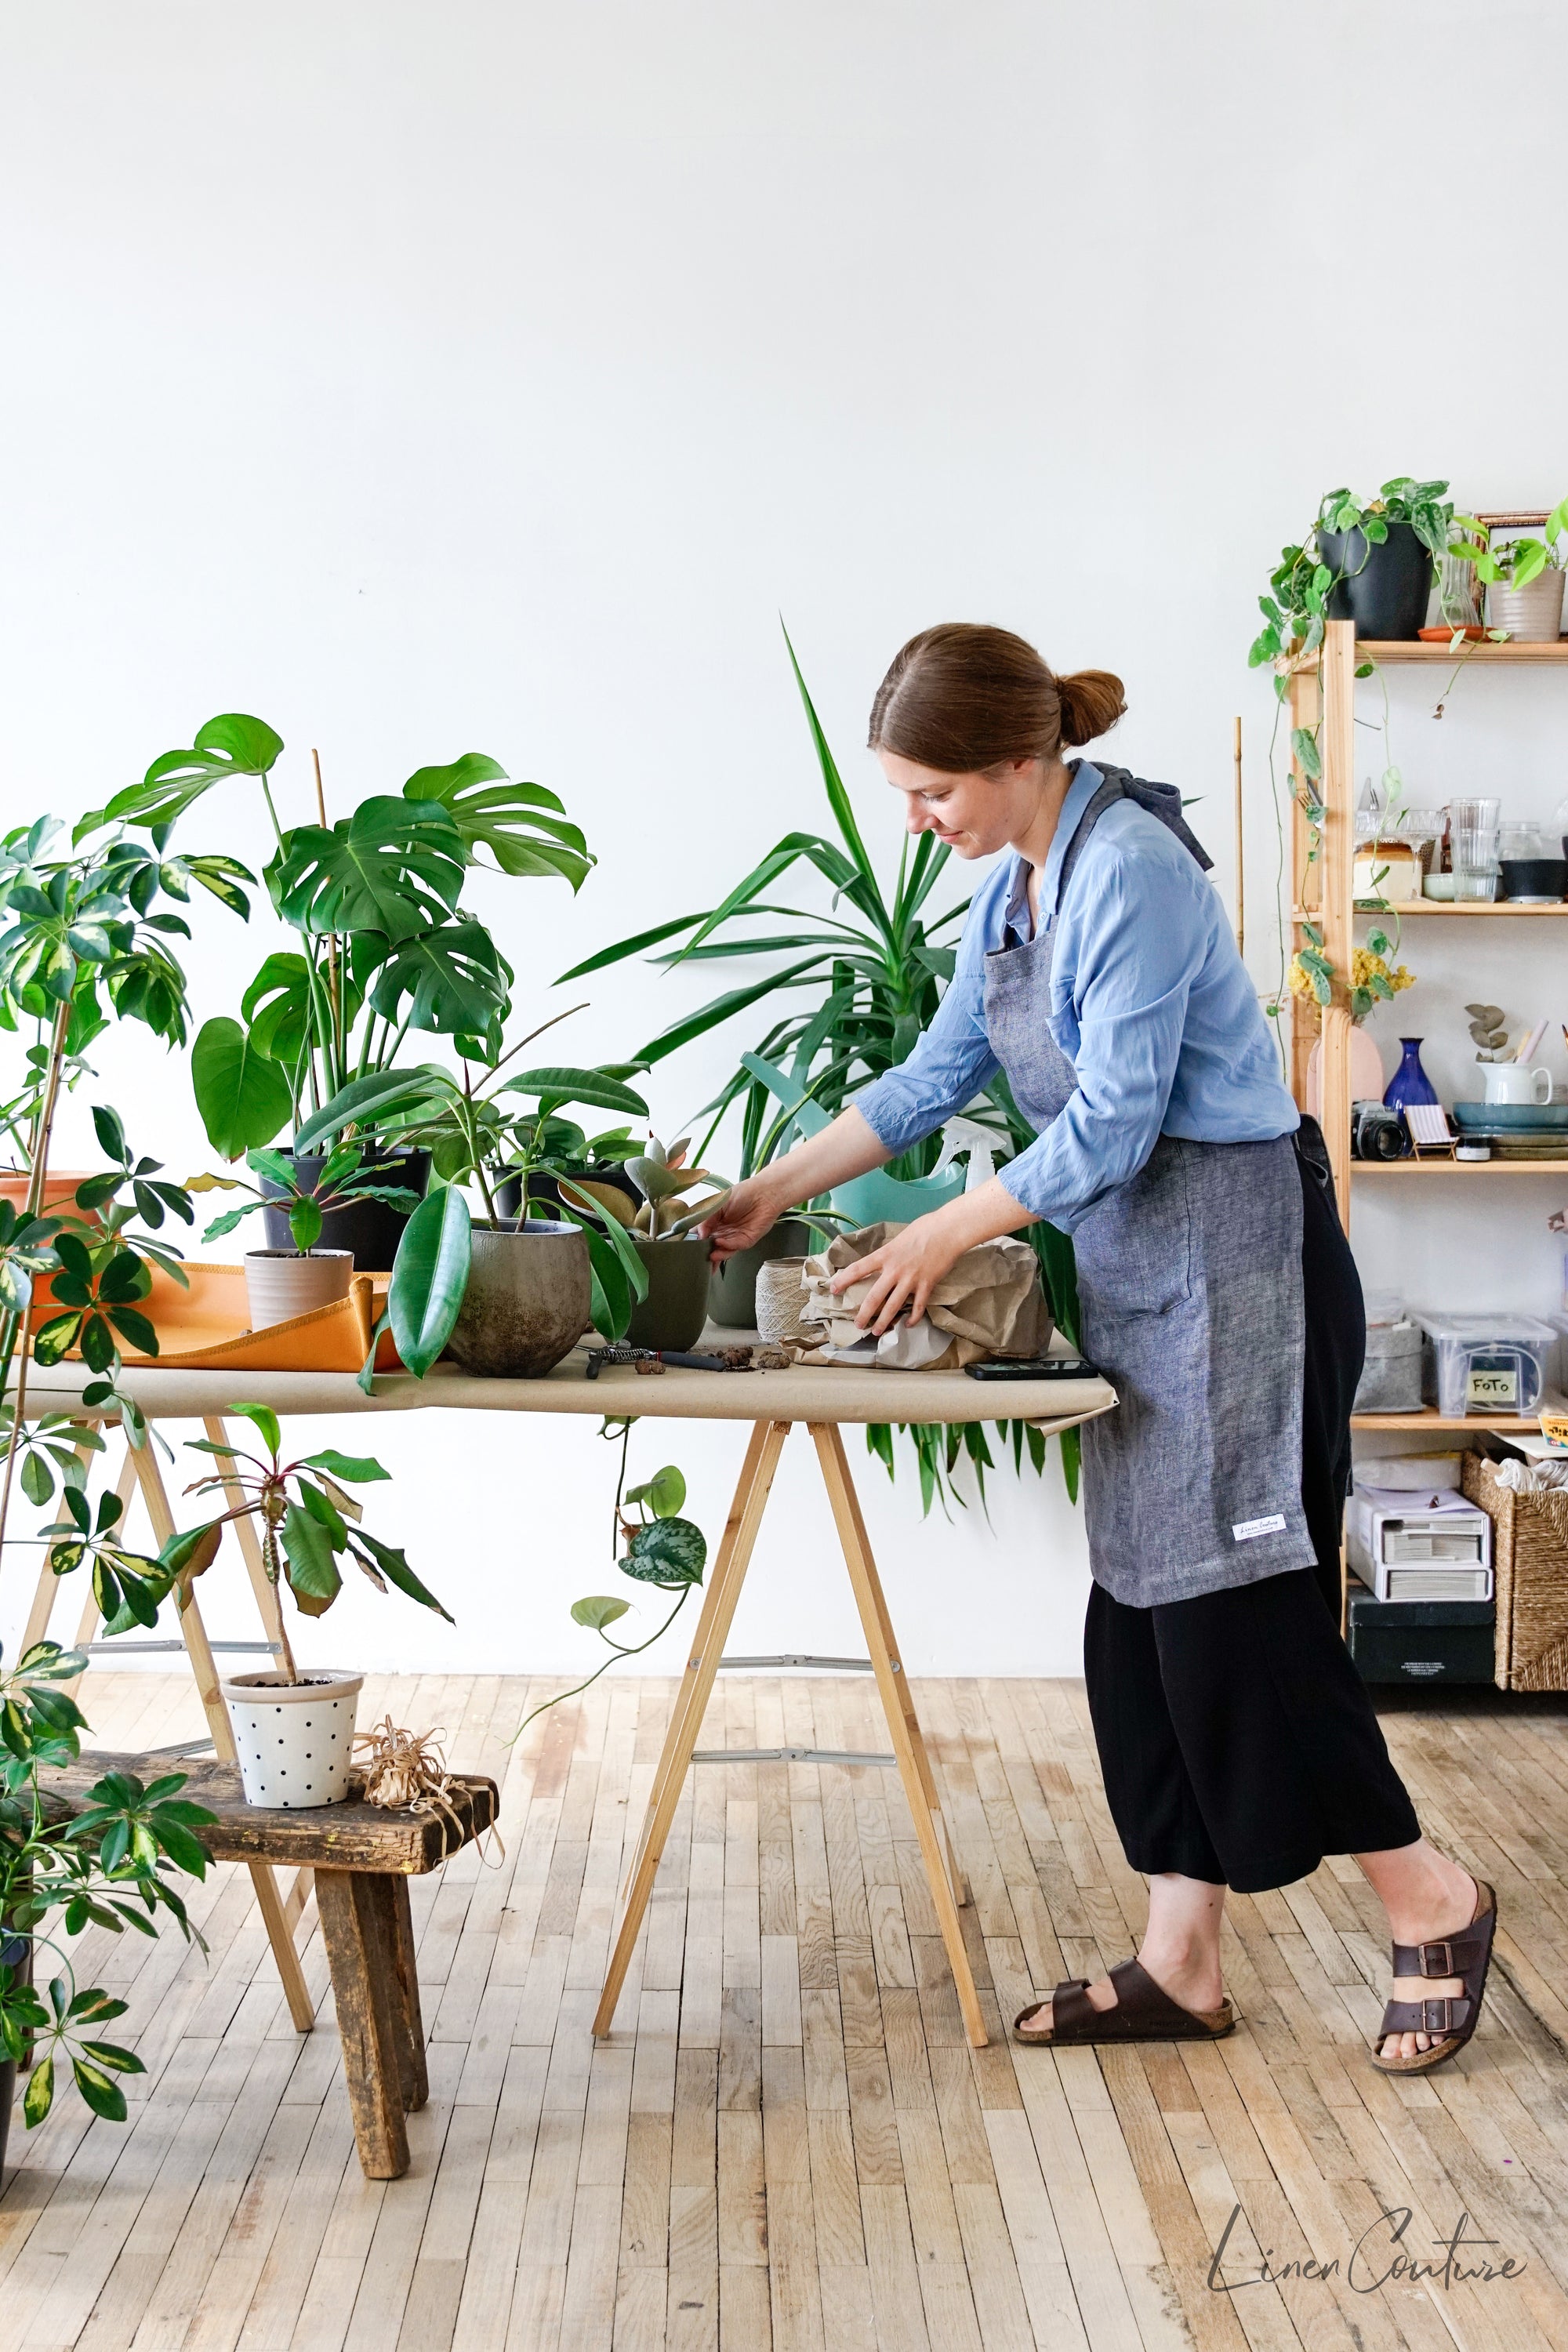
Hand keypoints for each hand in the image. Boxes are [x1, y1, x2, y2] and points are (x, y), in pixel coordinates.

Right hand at [698, 1176, 784, 1259]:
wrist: (765, 1193)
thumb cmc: (743, 1194)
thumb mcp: (718, 1203)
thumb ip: (707, 1219)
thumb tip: (699, 1235)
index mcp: (714, 1223)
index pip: (700, 1235)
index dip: (694, 1241)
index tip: (687, 1245)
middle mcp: (723, 1232)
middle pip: (710, 1247)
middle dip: (704, 1253)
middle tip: (697, 1257)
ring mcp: (734, 1238)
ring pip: (722, 1251)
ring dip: (715, 1254)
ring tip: (708, 1255)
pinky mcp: (746, 1241)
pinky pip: (735, 1247)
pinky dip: (726, 1247)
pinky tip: (720, 1243)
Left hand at [828, 1217, 967, 1334]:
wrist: (947, 1231)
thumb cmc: (925, 1228)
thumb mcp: (899, 1238)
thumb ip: (890, 1252)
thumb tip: (885, 1260)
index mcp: (885, 1255)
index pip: (858, 1269)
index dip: (844, 1280)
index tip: (834, 1289)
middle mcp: (894, 1270)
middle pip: (874, 1297)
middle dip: (864, 1314)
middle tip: (858, 1325)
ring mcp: (911, 1279)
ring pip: (893, 1306)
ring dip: (884, 1321)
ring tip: (877, 1332)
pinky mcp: (926, 1285)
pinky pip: (918, 1306)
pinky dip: (913, 1318)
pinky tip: (908, 1324)